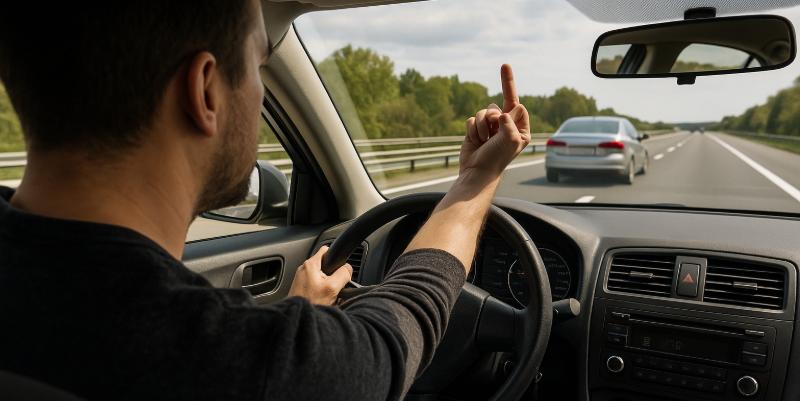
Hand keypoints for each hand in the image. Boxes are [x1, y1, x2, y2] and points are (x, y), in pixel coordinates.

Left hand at [288, 246, 352, 305]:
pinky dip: (321, 291)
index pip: (327, 250)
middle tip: (335, 287)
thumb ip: (343, 274)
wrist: (297, 320)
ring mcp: (301, 279)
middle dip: (333, 275)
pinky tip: (322, 300)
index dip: (336, 257)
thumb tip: (348, 268)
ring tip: (328, 296)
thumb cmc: (309, 304)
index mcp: (310, 264)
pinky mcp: (300, 288)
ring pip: (321, 276)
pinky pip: (315, 285)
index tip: (341, 267)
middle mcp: (303, 269)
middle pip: (325, 265)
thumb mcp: (332, 288)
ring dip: (328, 285)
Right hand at [459, 64, 530, 178]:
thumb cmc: (497, 158)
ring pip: (483, 111)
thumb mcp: (510, 140)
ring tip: (483, 140)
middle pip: (498, 106)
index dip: (510, 102)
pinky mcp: (476, 129)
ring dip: (481, 126)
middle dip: (492, 118)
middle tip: (491, 134)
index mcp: (520, 128)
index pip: (517, 105)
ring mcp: (491, 127)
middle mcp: (506, 126)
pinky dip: (472, 130)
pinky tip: (475, 141)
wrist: (477, 170)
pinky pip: (472, 119)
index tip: (504, 65)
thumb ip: (510, 123)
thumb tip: (503, 112)